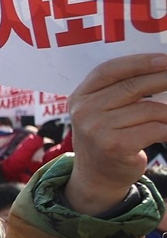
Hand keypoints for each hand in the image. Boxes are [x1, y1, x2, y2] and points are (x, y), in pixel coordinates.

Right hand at [65, 53, 166, 215]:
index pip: (108, 70)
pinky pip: (155, 129)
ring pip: (149, 109)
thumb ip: (118, 92)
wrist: (96, 178)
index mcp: (80, 97)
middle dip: (163, 79)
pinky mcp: (115, 146)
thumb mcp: (101, 112)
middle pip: (132, 86)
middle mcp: (84, 111)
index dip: (138, 62)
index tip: (164, 59)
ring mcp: (97, 130)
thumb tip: (160, 70)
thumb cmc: (106, 138)